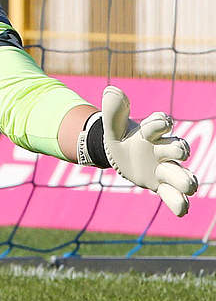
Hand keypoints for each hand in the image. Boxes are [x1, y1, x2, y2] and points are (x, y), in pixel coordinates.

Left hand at [100, 85, 197, 216]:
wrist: (120, 154)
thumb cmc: (121, 137)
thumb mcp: (113, 125)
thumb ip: (113, 111)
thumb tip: (111, 90)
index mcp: (151, 132)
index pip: (161, 124)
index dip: (160, 123)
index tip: (154, 125)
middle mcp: (162, 150)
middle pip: (178, 148)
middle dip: (180, 150)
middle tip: (179, 152)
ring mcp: (163, 169)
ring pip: (180, 174)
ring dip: (185, 179)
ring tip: (189, 185)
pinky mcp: (160, 185)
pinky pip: (172, 196)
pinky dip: (178, 202)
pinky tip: (182, 209)